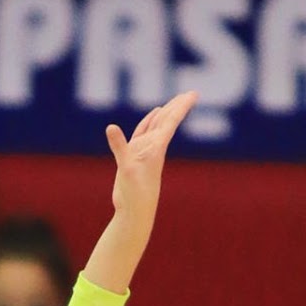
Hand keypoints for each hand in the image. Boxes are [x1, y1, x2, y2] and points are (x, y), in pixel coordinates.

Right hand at [104, 91, 197, 228]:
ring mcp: (144, 150)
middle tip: (190, 94)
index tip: (194, 94)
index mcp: (156, 147)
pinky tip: (153, 115)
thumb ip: (119, 147)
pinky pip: (143, 133)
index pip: (171, 121)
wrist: (134, 212)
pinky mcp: (134, 156)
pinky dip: (147, 122)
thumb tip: (110, 128)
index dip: (181, 106)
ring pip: (156, 126)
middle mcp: (152, 146)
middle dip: (177, 107)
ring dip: (165, 113)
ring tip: (174, 101)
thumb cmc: (134, 193)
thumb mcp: (125, 168)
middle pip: (167, 120)